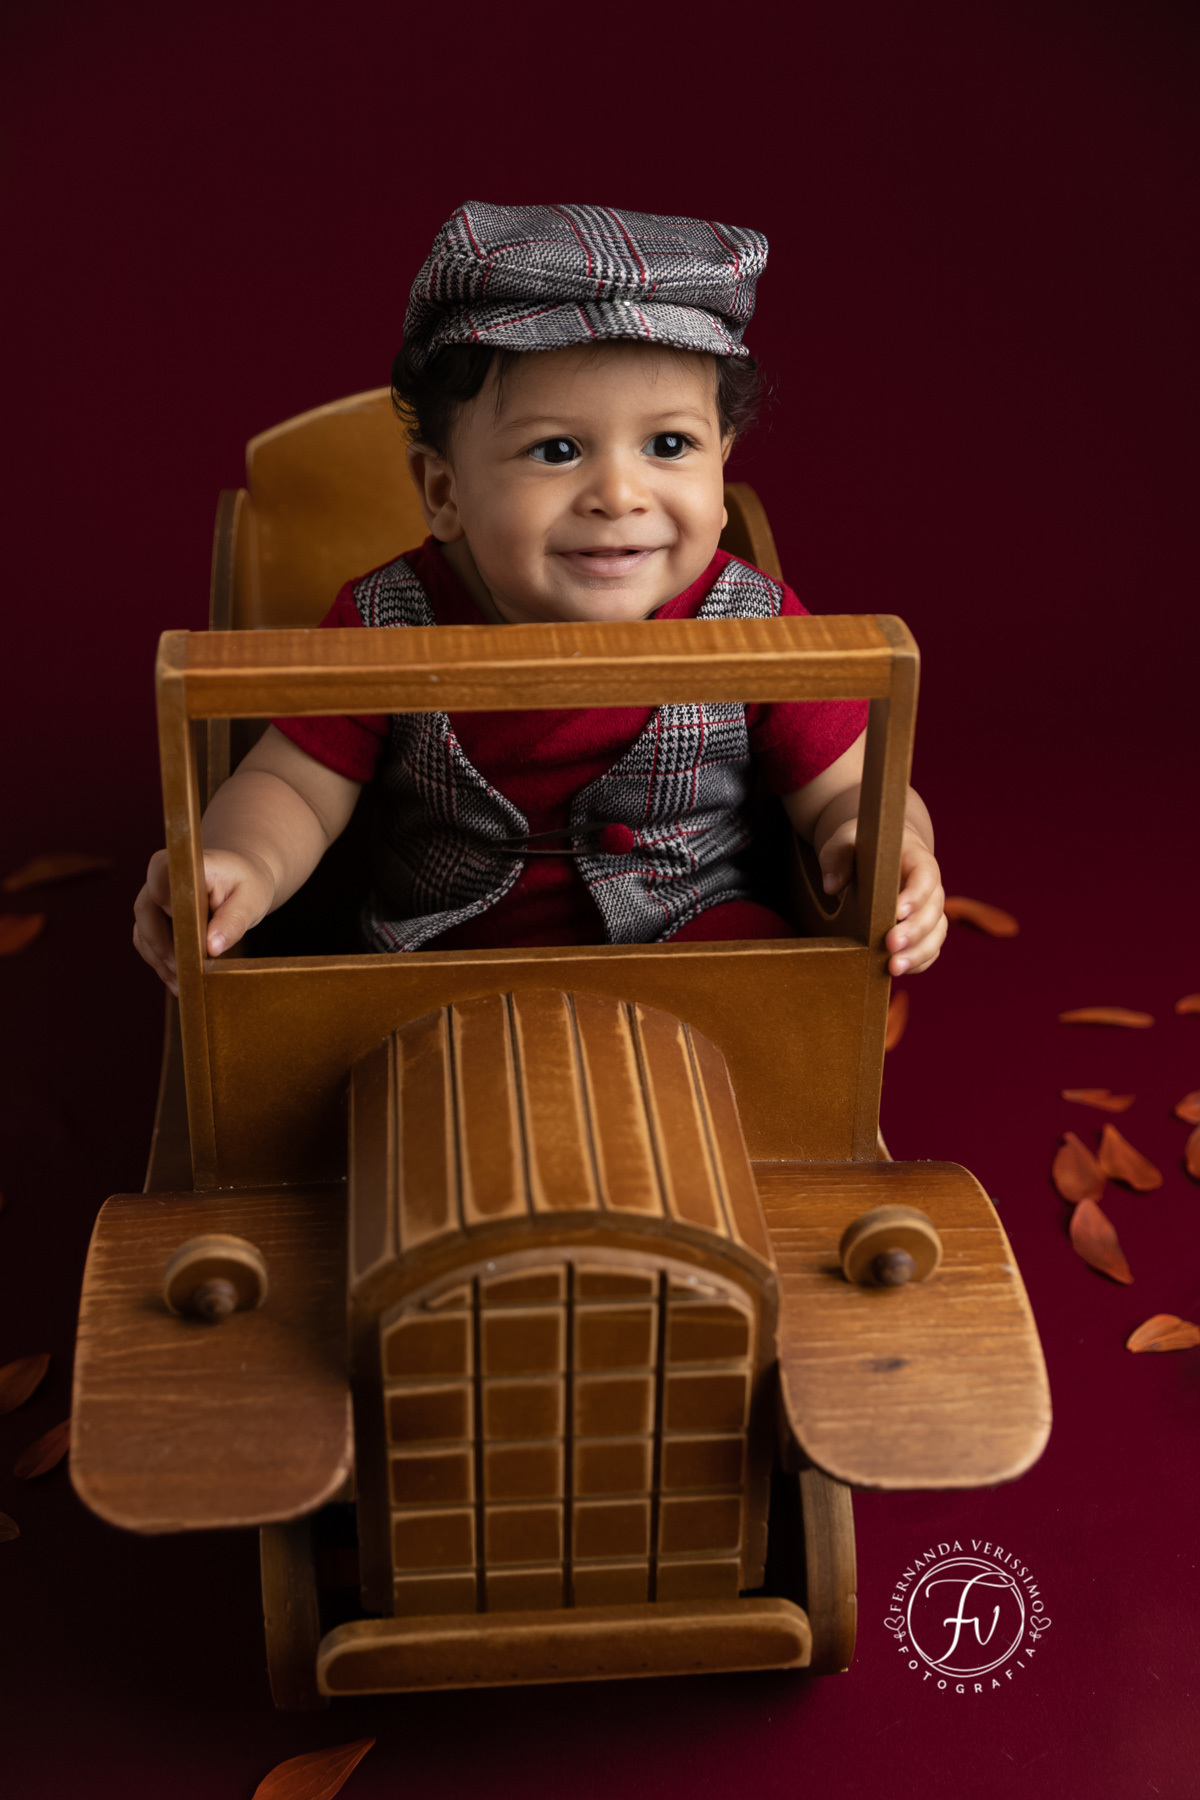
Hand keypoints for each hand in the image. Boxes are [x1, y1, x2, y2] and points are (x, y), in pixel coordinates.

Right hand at [132, 847, 276, 993]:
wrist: (241, 881)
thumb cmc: (247, 885)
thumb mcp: (251, 900)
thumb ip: (233, 921)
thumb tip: (212, 947)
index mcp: (186, 864)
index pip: (161, 875)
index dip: (168, 904)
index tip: (188, 930)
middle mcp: (161, 878)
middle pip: (145, 911)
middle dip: (162, 945)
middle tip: (184, 971)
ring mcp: (152, 900)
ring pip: (142, 932)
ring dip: (160, 960)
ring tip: (183, 985)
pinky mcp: (152, 920)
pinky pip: (147, 944)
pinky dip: (160, 964)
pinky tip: (179, 982)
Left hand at [818, 821, 946, 975]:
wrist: (874, 860)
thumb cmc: (860, 849)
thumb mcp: (844, 843)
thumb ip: (837, 858)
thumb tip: (832, 886)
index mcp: (917, 859)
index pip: (925, 876)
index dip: (916, 895)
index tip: (897, 912)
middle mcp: (930, 887)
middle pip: (934, 910)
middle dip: (914, 931)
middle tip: (890, 945)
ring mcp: (929, 911)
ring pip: (936, 934)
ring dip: (918, 953)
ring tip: (893, 967)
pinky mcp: (923, 931)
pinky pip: (929, 949)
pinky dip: (918, 962)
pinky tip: (899, 971)